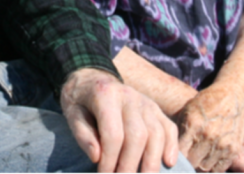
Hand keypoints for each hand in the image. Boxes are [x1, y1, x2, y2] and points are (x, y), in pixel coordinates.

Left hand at [60, 67, 179, 172]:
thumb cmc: (80, 100)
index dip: (110, 160)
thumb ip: (82, 134)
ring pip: (156, 133)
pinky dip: (172, 146)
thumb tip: (96, 157)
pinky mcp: (154, 108)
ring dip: (152, 162)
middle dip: (130, 165)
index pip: (113, 133)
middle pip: (137, 136)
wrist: (91, 77)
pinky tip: (168, 163)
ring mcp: (144, 101)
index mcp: (105, 94)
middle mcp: (128, 95)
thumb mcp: (72, 113)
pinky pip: (168, 127)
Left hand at [176, 83, 243, 172]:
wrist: (232, 97)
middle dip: (185, 164)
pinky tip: (205, 163)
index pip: (179, 150)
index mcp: (194, 123)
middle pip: (192, 162)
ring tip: (193, 163)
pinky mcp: (233, 150)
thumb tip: (170, 147)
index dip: (173, 155)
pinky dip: (211, 169)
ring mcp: (222, 144)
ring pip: (205, 168)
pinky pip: (219, 169)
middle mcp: (208, 135)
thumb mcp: (188, 110)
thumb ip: (180, 129)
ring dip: (198, 167)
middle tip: (181, 163)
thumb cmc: (205, 102)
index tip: (170, 156)